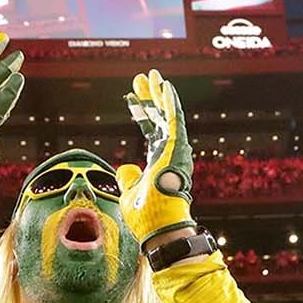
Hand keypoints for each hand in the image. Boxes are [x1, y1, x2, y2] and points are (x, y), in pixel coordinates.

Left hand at [116, 68, 194, 244]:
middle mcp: (169, 154)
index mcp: (159, 162)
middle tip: (141, 78)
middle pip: (159, 119)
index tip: (130, 97)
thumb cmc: (146, 217)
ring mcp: (175, 151)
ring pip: (167, 116)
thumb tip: (125, 167)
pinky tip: (165, 87)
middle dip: (149, 98)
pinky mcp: (177, 150)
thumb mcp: (129, 193)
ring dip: (159, 94)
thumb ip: (128, 178)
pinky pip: (175, 122)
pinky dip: (170, 104)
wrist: (159, 227)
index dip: (141, 113)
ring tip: (152, 75)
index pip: (150, 131)